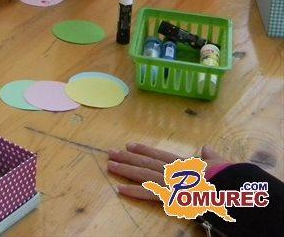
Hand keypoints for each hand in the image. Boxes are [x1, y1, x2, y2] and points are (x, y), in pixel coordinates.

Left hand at [107, 142, 228, 200]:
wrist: (231, 188)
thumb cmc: (227, 177)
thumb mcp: (220, 163)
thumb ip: (210, 156)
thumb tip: (206, 147)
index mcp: (184, 163)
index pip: (159, 155)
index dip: (144, 150)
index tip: (129, 145)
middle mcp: (172, 170)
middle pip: (145, 162)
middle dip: (127, 157)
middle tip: (110, 152)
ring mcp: (170, 182)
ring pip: (143, 174)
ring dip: (125, 170)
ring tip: (110, 166)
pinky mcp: (170, 196)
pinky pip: (148, 194)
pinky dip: (133, 192)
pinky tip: (120, 190)